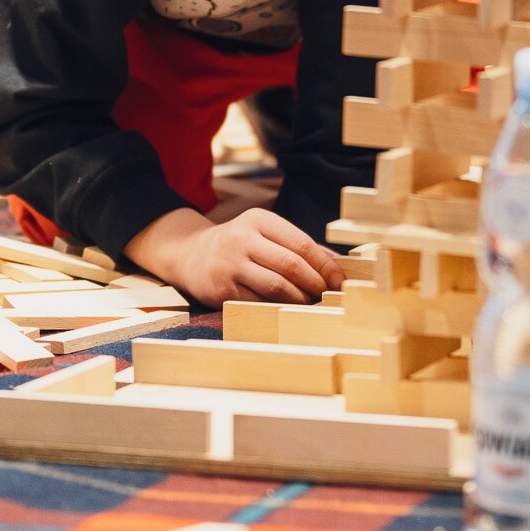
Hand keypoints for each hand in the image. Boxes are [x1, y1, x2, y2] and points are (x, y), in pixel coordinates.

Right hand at [123, 207, 343, 307]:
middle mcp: (242, 239)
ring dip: (300, 299)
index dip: (324, 265)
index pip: (301, 243)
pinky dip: (279, 309)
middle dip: (315, 284)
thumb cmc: (239, 245)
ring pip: (276, 287)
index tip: (339, 281)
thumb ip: (296, 246)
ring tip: (312, 304)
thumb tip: (337, 265)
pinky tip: (289, 310)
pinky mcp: (221, 290)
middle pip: (291, 265)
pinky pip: (259, 303)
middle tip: (328, 296)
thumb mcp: (263, 233)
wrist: (190, 255)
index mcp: (258, 220)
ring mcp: (230, 265)